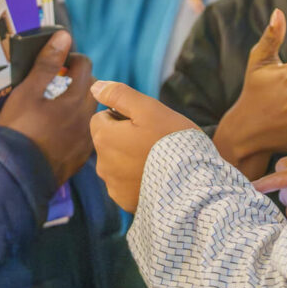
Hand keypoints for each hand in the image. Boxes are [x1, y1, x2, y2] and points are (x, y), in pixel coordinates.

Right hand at [0, 30, 96, 185]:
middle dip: (79, 81)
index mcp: (76, 99)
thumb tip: (64, 36)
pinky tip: (59, 131)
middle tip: (57, 84)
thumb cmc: (18, 130)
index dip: (71, 59)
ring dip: (79, 104)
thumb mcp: (27, 91)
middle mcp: (87, 118)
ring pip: (90, 112)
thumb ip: (48, 63)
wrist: (15, 173)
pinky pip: (86, 133)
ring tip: (57, 108)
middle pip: (92, 88)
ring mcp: (86, 139)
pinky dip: (77, 126)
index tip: (58, 63)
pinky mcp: (81, 156)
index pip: (85, 65)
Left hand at [89, 80, 197, 213]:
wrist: (191, 183)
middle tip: (153, 140)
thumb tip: (95, 87)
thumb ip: (119, 95)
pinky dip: (136, 180)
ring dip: (129, 160)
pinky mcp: (125, 201)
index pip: (101, 118)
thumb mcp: (149, 108)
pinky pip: (125, 185)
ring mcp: (113, 185)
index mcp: (103, 137)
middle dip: (124, 138)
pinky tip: (156, 178)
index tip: (144, 123)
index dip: (121, 116)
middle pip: (108, 142)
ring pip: (116, 164)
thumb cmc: (171, 140)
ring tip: (157, 160)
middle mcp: (102, 163)